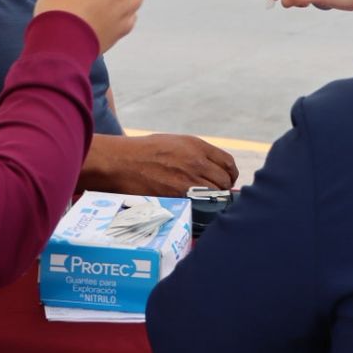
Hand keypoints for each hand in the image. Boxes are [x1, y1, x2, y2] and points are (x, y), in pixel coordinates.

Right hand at [85, 133, 238, 195]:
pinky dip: (202, 209)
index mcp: (197, 146)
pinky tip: (196, 209)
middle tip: (216, 195)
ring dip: (214, 201)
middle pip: (224, 181)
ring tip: (206, 203)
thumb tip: (210, 167)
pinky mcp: (179, 197)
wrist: (122, 162)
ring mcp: (189, 181)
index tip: (226, 180)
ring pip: (216, 196)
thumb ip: (195, 153)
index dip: (230, 174)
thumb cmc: (144, 151)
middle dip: (223, 189)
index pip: (228, 162)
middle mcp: (196, 162)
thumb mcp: (174, 143)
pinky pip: (201, 206)